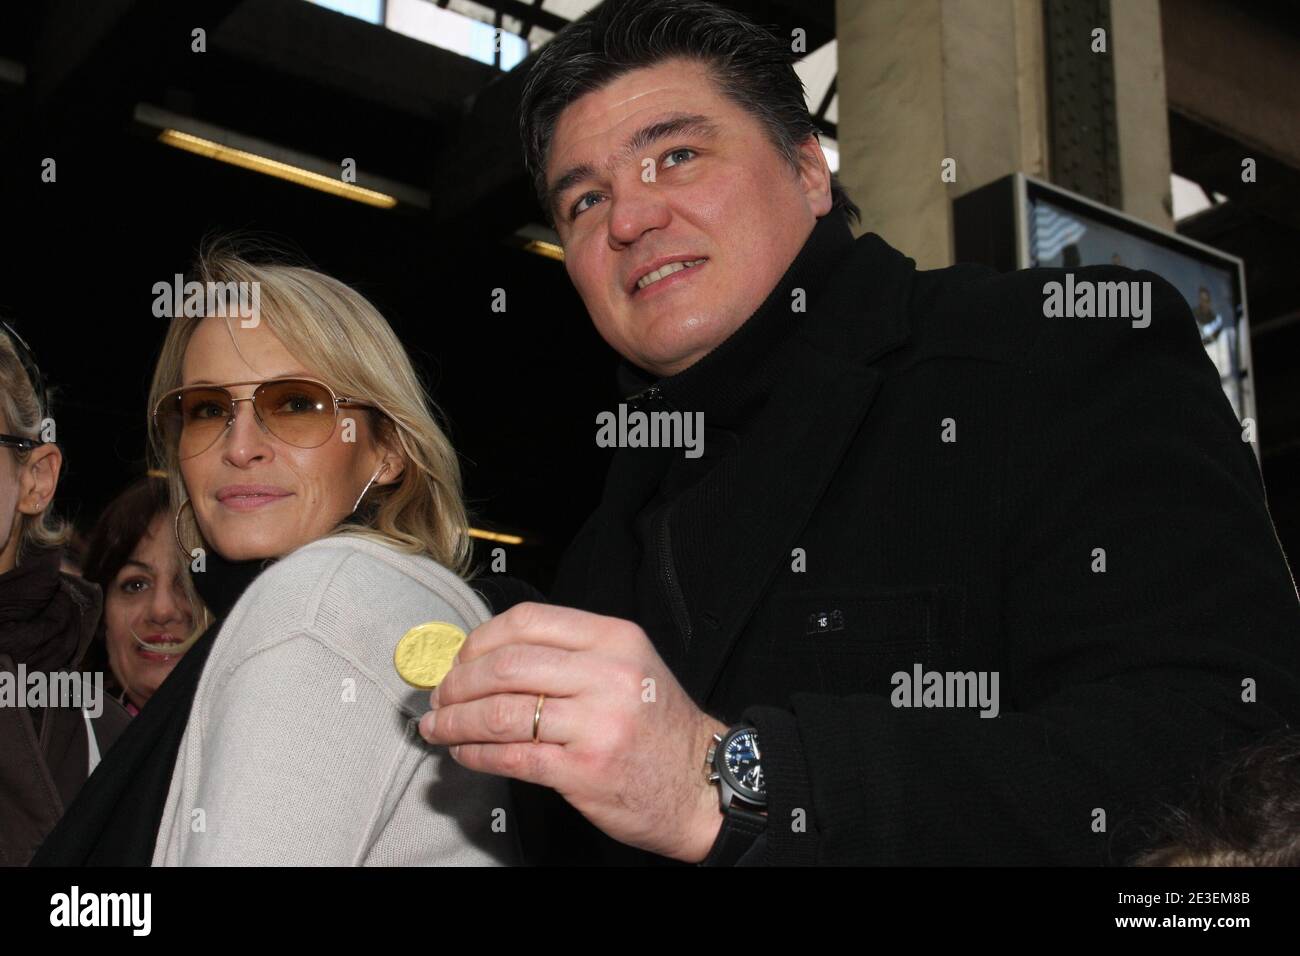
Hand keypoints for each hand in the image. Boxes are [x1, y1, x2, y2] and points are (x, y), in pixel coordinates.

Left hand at [417, 602, 728, 861]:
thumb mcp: (628, 667)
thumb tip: (491, 657)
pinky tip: (465, 752)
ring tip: (439, 726)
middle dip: (458, 682)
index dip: (480, 639)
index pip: (529, 622)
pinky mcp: (583, 770)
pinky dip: (476, 754)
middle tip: (440, 695)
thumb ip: (571, 655)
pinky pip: (512, 756)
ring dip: (457, 721)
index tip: (460, 658)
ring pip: (501, 712)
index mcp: (615, 640)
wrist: (701, 784)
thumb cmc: (658, 727)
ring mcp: (596, 723)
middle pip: (506, 665)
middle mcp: (607, 675)